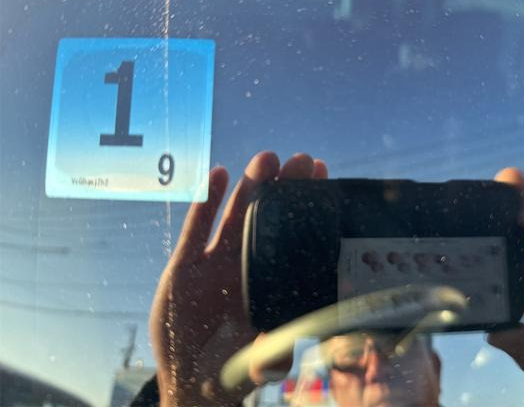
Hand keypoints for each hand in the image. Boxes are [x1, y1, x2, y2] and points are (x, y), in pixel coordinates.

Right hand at [149, 151, 327, 406]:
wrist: (188, 381)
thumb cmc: (231, 369)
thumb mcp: (263, 359)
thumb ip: (286, 344)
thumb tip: (320, 333)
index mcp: (268, 280)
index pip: (291, 235)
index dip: (305, 205)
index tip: (322, 175)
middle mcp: (244, 264)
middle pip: (265, 216)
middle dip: (283, 186)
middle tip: (301, 159)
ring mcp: (214, 262)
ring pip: (233, 215)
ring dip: (249, 186)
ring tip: (266, 159)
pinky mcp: (183, 266)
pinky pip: (194, 229)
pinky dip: (203, 202)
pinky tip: (217, 176)